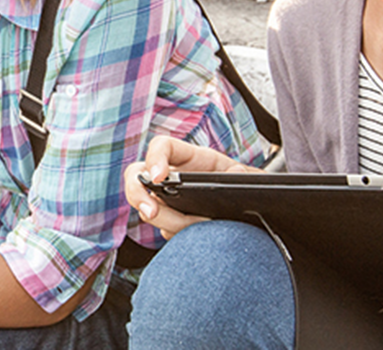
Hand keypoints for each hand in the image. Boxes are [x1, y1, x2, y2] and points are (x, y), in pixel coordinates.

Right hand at [123, 136, 255, 238]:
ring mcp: (166, 199)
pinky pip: (163, 229)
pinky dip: (176, 235)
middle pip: (136, 176)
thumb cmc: (240, 184)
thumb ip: (240, 172)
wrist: (246, 206)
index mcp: (188, 158)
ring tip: (197, 225)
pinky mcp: (171, 220)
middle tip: (152, 211)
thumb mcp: (243, 174)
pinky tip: (196, 237)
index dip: (155, 159)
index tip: (159, 177)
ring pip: (148, 209)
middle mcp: (170, 176)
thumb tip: (237, 173)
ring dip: (168, 222)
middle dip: (138, 195)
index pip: (161, 146)